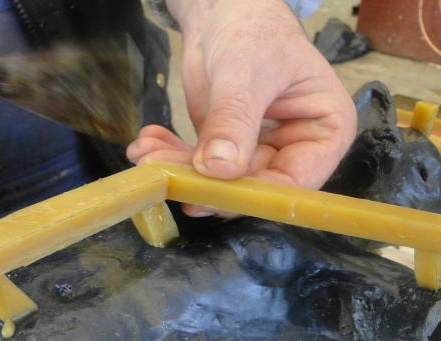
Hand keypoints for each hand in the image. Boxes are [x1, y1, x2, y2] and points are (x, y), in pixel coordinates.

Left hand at [129, 0, 355, 216]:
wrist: (226, 10)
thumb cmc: (253, 30)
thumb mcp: (244, 71)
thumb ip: (233, 119)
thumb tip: (220, 169)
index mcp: (325, 131)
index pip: (295, 182)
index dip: (252, 194)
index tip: (208, 194)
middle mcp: (295, 148)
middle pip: (251, 186)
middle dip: (202, 182)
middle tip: (162, 172)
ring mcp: (258, 150)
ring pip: (218, 180)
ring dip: (178, 170)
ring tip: (143, 154)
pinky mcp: (225, 148)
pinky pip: (198, 164)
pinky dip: (170, 156)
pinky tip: (146, 142)